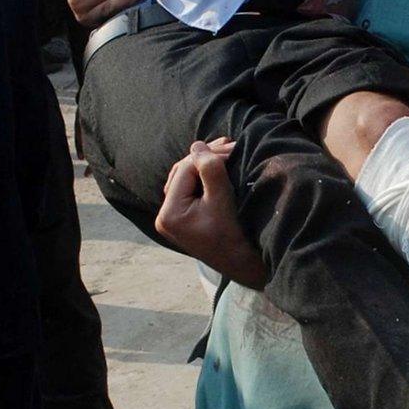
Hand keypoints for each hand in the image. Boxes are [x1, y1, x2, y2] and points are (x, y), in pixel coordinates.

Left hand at [154, 138, 268, 285]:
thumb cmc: (234, 234)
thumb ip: (209, 170)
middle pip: (183, 173)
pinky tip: (219, 165)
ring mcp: (174, 218)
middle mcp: (165, 216)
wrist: (243, 264)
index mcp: (170, 214)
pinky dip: (204, 176)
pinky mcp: (184, 218)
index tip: (233, 149)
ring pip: (187, 179)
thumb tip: (197, 145)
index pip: (186, 170)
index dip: (208, 156)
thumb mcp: (222, 199)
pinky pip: (191, 189)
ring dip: (205, 164)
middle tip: (229, 145)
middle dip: (206, 157)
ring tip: (226, 149)